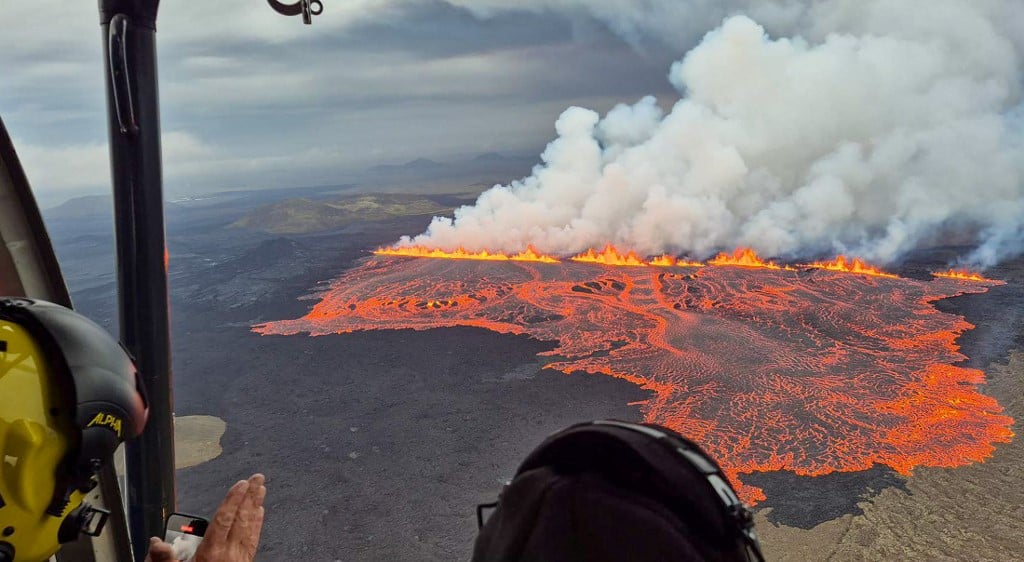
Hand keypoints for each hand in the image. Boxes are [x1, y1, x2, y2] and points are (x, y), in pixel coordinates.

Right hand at [143, 474, 266, 561]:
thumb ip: (164, 559)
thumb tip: (157, 543)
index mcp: (211, 554)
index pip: (224, 520)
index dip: (233, 500)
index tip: (241, 484)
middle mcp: (229, 555)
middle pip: (242, 520)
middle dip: (250, 497)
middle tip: (258, 478)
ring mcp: (239, 560)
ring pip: (250, 528)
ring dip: (256, 507)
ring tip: (261, 491)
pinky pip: (253, 541)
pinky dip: (256, 526)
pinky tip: (259, 516)